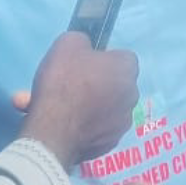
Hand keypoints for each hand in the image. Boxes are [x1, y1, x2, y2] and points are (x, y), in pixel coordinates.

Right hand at [18, 32, 138, 168]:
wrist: (53, 130)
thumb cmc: (63, 81)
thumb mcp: (68, 43)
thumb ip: (83, 41)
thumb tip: (87, 48)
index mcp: (127, 69)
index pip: (121, 57)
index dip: (102, 58)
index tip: (83, 63)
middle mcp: (132, 96)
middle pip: (113, 83)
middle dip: (95, 83)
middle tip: (70, 84)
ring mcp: (122, 123)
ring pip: (104, 107)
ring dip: (88, 105)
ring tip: (61, 106)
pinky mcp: (109, 143)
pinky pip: (96, 128)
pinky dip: (83, 125)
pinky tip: (63, 123)